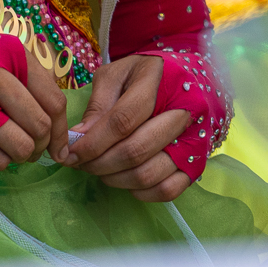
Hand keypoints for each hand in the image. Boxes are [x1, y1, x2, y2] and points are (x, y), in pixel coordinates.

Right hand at [0, 54, 67, 168]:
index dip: (62, 129)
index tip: (59, 142)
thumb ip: (27, 78)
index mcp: (11, 54)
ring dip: (22, 154)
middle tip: (32, 144)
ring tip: (10, 145)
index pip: (54, 102)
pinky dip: (0, 159)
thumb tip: (58, 123)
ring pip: (23, 149)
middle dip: (42, 143)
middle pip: (41, 128)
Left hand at [61, 54, 195, 202]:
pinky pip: (168, 189)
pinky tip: (124, 179)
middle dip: (100, 163)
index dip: (93, 142)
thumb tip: (80, 137)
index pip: (123, 120)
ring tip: (99, 170)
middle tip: (81, 164)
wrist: (185, 78)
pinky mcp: (197, 162)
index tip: (71, 153)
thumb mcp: (116, 74)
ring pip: (149, 174)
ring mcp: (193, 140)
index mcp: (158, 81)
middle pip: (135, 150)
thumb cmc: (144, 74)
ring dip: (116, 179)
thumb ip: (99, 104)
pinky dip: (141, 192)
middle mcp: (183, 111)